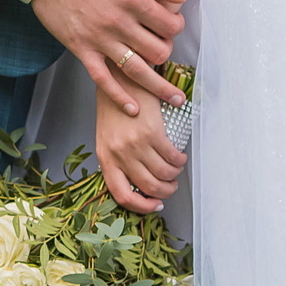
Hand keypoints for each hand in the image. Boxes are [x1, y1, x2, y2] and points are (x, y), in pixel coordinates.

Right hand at [31, 0, 185, 115]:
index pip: (169, 24)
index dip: (177, 27)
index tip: (173, 26)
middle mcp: (119, 22)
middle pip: (157, 50)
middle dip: (168, 52)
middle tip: (166, 50)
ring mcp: (99, 38)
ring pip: (137, 70)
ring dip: (159, 87)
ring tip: (174, 99)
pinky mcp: (81, 49)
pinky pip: (103, 79)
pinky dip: (119, 97)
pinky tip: (132, 109)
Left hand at [95, 81, 183, 213]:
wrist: (119, 78)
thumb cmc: (114, 108)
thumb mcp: (108, 138)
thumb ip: (117, 160)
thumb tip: (137, 183)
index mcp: (105, 158)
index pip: (122, 195)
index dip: (141, 206)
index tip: (155, 205)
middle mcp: (119, 154)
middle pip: (149, 187)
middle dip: (165, 191)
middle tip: (171, 185)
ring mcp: (136, 144)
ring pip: (164, 174)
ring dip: (174, 175)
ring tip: (176, 168)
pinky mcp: (152, 132)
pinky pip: (172, 156)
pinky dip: (179, 160)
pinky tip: (179, 156)